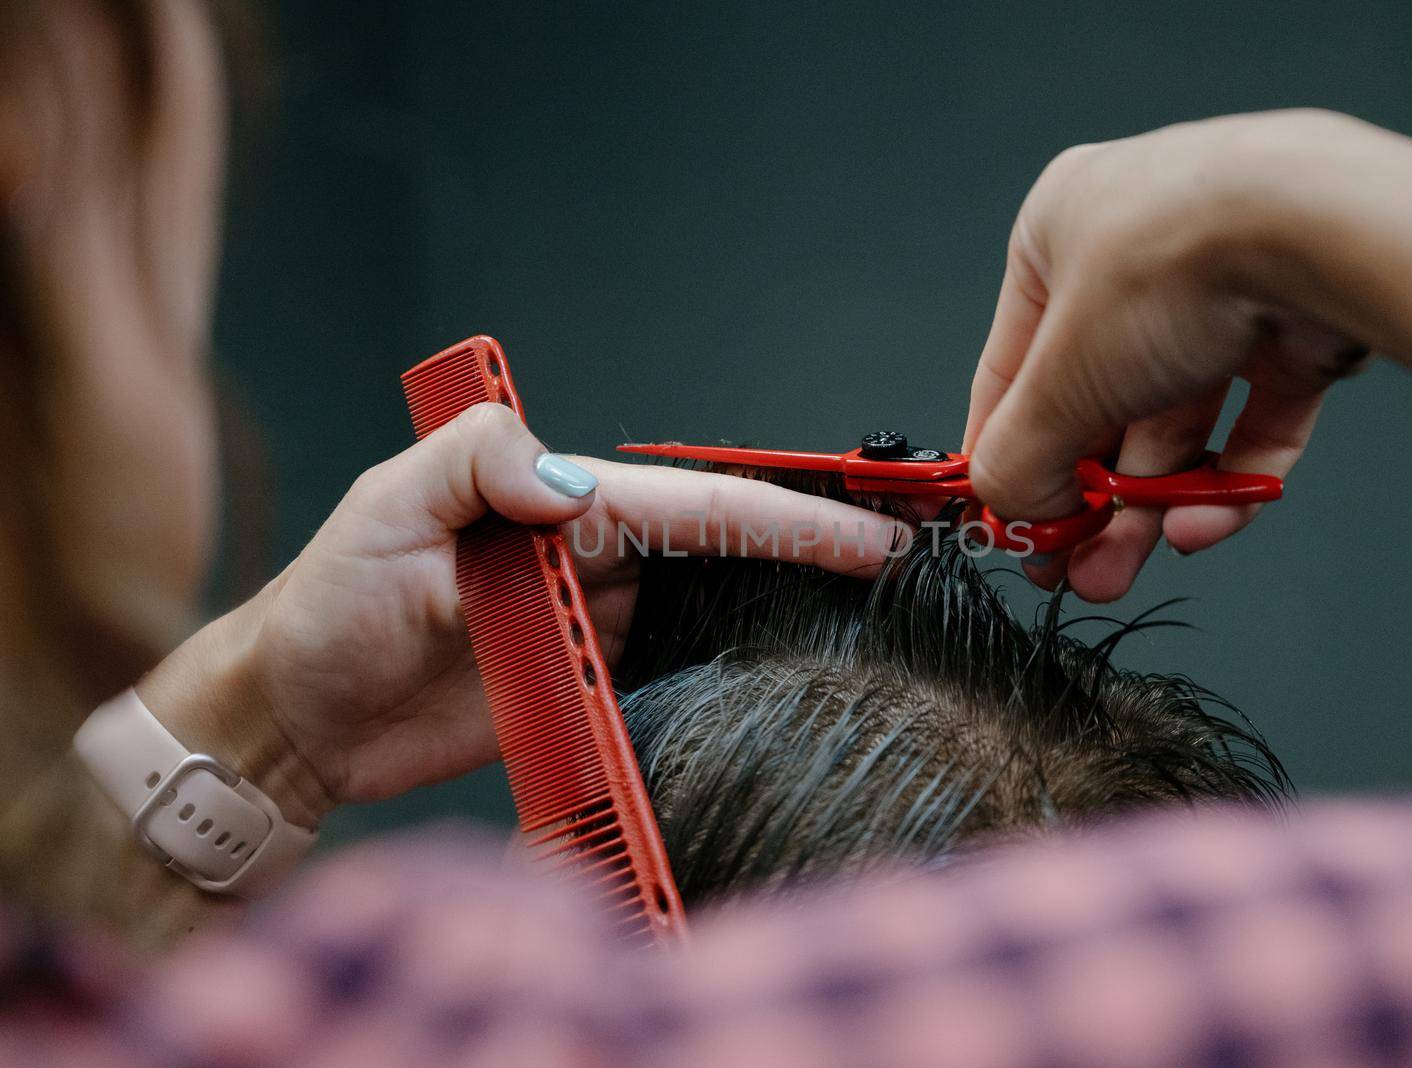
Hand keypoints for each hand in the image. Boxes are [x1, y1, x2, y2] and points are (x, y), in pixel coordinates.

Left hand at [140, 403, 905, 825]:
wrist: (292, 721)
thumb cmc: (326, 606)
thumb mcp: (384, 510)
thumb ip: (477, 468)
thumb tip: (580, 485)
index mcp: (556, 504)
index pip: (694, 506)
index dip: (787, 520)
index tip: (869, 537)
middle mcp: (587, 561)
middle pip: (722, 556)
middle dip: (814, 558)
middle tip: (907, 572)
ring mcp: (587, 630)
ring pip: (707, 617)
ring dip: (782, 619)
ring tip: (872, 633)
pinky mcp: (576, 694)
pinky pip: (666, 682)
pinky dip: (723, 681)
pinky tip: (779, 691)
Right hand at [964, 110, 1379, 599]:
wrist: (1324, 232)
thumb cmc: (1172, 265)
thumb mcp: (1057, 380)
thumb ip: (1019, 457)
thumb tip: (1012, 513)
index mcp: (1057, 236)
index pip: (1011, 368)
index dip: (1007, 456)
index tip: (1010, 527)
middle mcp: (1137, 255)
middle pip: (1098, 404)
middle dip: (1087, 499)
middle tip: (1074, 567)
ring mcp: (1222, 289)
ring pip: (1175, 420)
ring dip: (1149, 504)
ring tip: (1126, 569)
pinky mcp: (1294, 328)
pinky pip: (1250, 419)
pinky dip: (1225, 480)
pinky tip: (1200, 525)